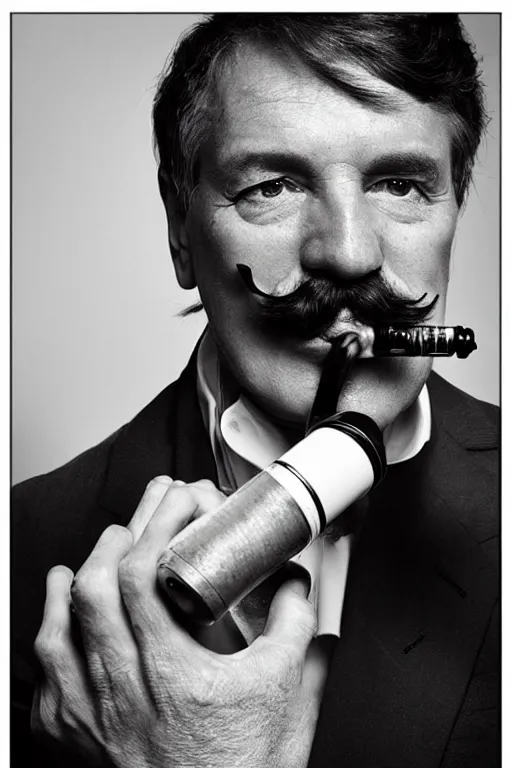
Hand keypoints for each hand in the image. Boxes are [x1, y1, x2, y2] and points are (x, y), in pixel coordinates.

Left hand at [32, 477, 318, 767]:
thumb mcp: (284, 696)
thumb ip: (294, 630)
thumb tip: (297, 586)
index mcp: (174, 674)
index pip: (144, 578)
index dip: (156, 526)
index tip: (176, 504)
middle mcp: (122, 692)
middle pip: (95, 590)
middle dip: (117, 538)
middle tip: (140, 522)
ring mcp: (88, 715)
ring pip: (57, 627)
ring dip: (77, 579)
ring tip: (101, 555)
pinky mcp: (68, 736)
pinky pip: (43, 672)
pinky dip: (52, 629)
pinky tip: (65, 613)